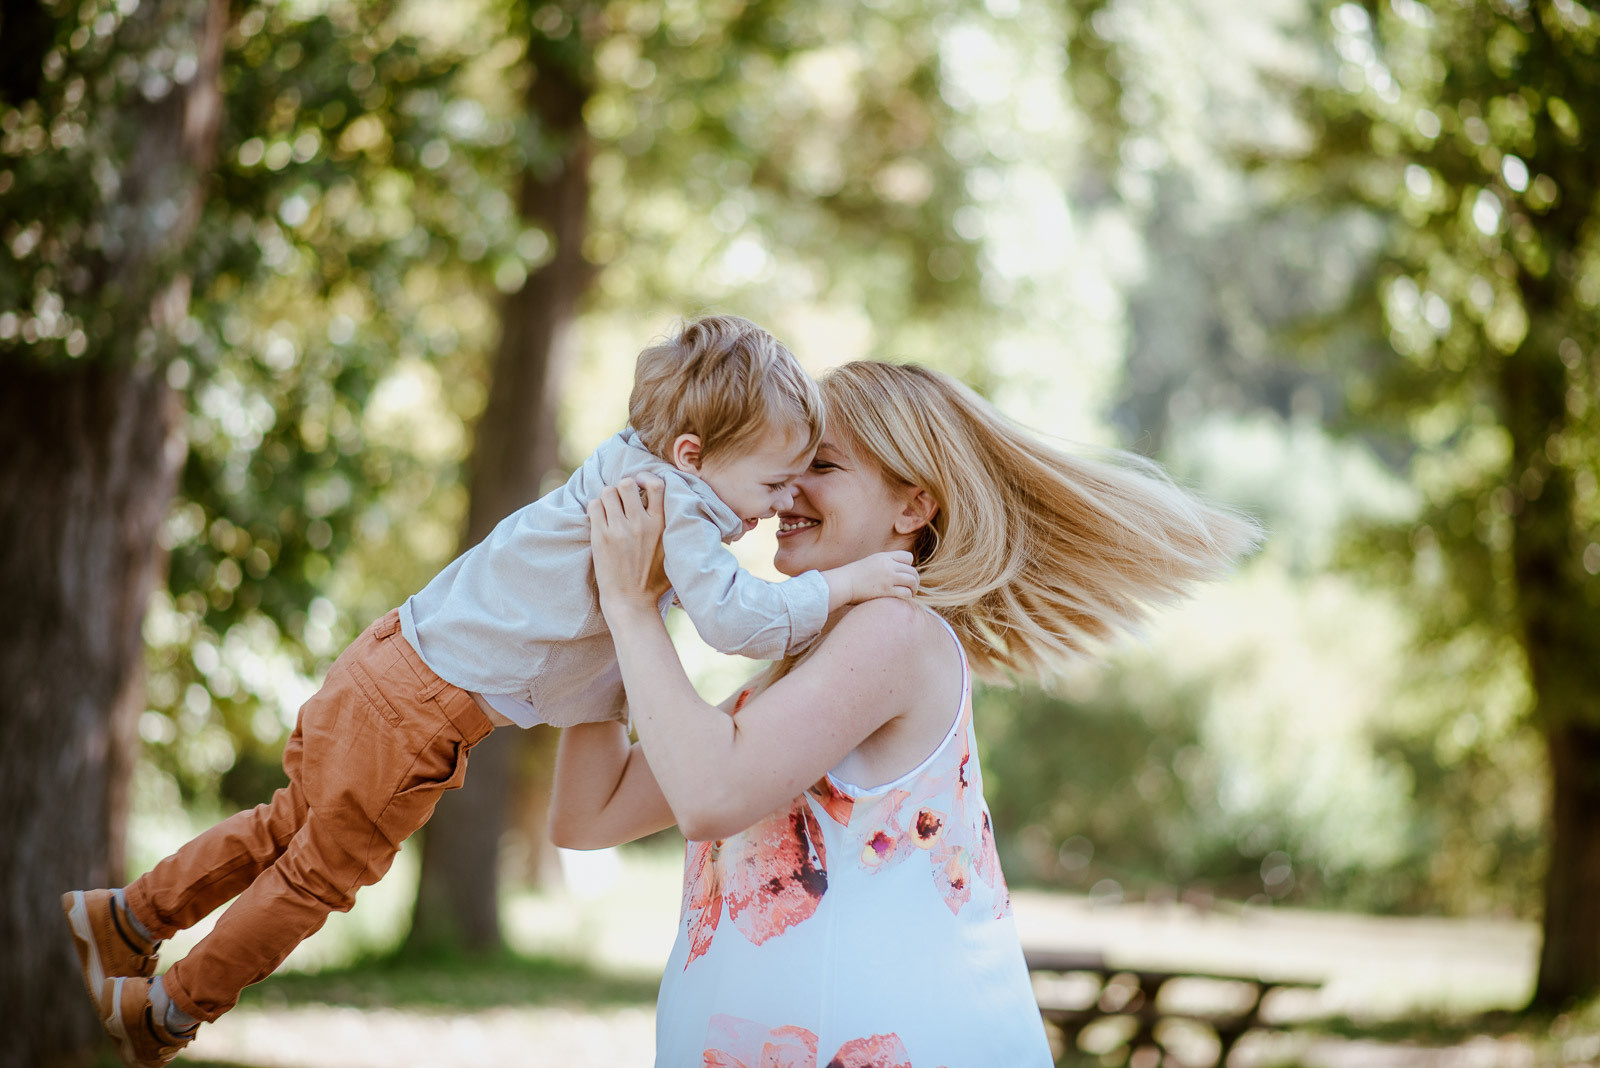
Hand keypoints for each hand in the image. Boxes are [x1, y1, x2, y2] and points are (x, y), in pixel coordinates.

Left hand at [587, 475, 671, 611]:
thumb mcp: (673, 553)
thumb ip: (673, 530)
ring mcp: (619, 529)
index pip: (656, 485)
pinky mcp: (601, 537)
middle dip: (623, 488)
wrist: (631, 603)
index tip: (641, 484)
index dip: (645, 478)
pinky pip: (594, 505)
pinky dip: (596, 507)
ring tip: (610, 509)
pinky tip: (600, 518)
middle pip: (627, 484)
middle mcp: (641, 524)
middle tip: (622, 500)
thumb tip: (678, 509)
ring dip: (608, 497)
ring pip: (608, 491)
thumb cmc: (655, 582)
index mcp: (661, 525)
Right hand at [840, 550, 919, 603]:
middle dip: (914, 579)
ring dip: (914, 588)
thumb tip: (899, 570)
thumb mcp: (871, 562)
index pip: (908, 557)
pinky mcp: (886, 591)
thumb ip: (885, 563)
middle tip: (911, 586)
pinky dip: (908, 596)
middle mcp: (888, 566)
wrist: (843, 583)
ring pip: (912, 581)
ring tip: (910, 592)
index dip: (909, 566)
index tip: (904, 573)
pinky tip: (903, 597)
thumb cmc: (855, 575)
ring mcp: (888, 578)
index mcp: (884, 557)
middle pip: (912, 571)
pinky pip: (906, 593)